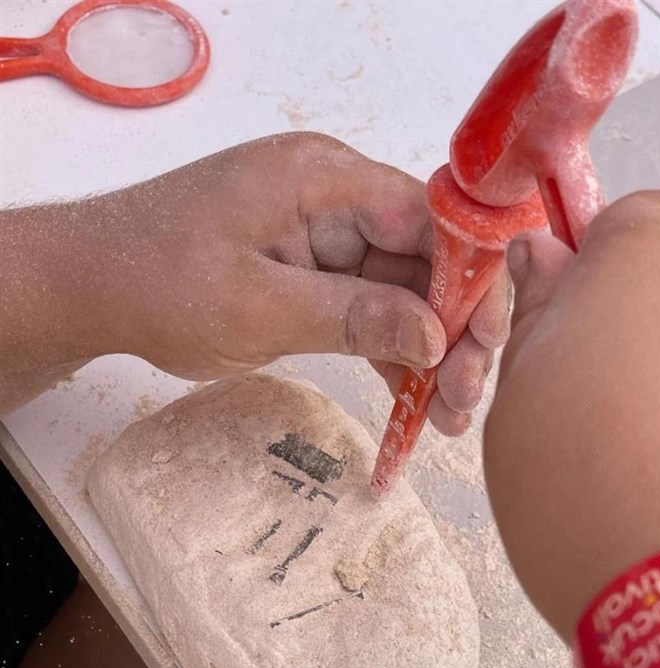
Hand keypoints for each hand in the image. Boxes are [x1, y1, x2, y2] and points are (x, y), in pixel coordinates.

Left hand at [98, 133, 508, 433]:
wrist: (93, 286)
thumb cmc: (156, 282)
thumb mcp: (257, 307)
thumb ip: (351, 316)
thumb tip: (433, 335)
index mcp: (322, 179)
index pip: (428, 217)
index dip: (468, 277)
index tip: (485, 342)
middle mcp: (335, 198)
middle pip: (423, 259)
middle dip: (452, 329)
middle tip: (466, 396)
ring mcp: (326, 236)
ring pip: (402, 291)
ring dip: (427, 351)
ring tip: (447, 415)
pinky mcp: (314, 271)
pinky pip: (368, 308)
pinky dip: (389, 352)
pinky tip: (412, 400)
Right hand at [484, 191, 659, 640]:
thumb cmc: (573, 468)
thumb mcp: (520, 377)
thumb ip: (535, 304)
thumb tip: (540, 253)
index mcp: (646, 255)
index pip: (627, 216)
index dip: (589, 260)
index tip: (566, 308)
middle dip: (630, 305)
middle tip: (589, 372)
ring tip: (632, 422)